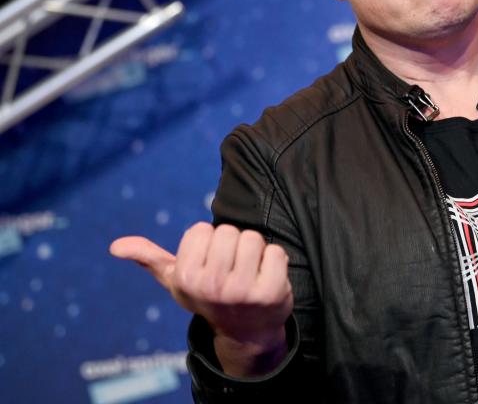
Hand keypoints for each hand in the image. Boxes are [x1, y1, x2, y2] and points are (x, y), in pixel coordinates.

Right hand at [110, 222, 292, 375]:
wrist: (245, 332)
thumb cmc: (209, 296)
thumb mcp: (176, 281)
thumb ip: (150, 259)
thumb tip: (115, 246)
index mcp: (185, 279)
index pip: (201, 229)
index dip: (207, 243)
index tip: (209, 264)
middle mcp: (211, 286)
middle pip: (228, 231)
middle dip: (232, 244)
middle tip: (232, 269)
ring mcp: (242, 291)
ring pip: (252, 238)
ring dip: (255, 251)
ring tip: (249, 272)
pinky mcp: (270, 292)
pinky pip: (276, 252)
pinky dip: (275, 261)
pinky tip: (267, 279)